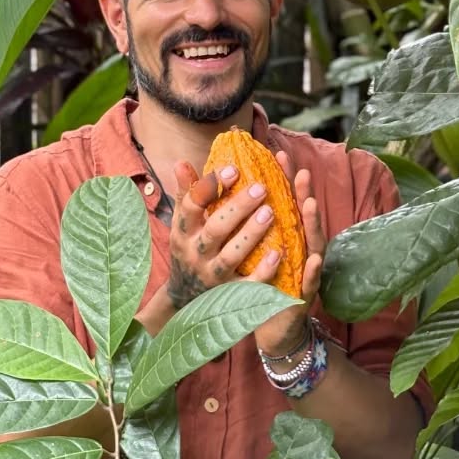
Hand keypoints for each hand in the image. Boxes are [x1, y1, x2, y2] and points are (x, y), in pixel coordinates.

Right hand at [165, 160, 281, 309]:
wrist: (184, 296)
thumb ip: (187, 194)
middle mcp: (195, 253)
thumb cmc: (190, 247)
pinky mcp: (229, 294)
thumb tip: (181, 162)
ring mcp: (212, 275)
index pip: (192, 206)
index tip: (234, 168)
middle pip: (215, 229)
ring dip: (251, 234)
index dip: (211, 187)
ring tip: (270, 213)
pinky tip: (277, 254)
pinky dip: (262, 271)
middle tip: (261, 187)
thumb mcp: (183, 223)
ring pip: (231, 256)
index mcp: (184, 231)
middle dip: (238, 208)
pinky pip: (247, 285)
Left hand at [253, 150, 326, 358]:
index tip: (278, 155)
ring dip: (312, 224)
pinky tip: (313, 259)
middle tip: (300, 171)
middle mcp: (297, 247)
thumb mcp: (243, 249)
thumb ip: (233, 220)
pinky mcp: (303, 294)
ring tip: (310, 204)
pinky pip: (309, 282)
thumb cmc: (256, 282)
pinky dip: (312, 271)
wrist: (269, 325)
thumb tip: (208, 184)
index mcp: (282, 234)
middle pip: (301, 217)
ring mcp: (303, 269)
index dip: (283, 180)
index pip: (284, 202)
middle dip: (301, 193)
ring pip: (310, 244)